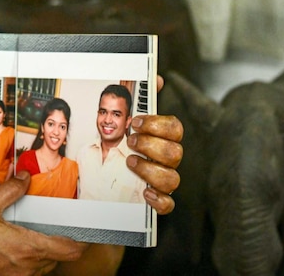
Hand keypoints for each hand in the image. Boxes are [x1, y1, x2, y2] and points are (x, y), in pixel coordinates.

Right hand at [0, 172, 85, 275]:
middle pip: (58, 259)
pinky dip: (30, 260)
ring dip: (44, 252)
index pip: (68, 250)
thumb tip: (25, 178)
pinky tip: (15, 247)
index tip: (84, 231)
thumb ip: (10, 190)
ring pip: (44, 267)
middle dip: (60, 242)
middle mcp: (25, 267)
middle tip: (54, 224)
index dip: (80, 241)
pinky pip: (29, 273)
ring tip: (32, 233)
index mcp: (26, 247)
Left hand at [126, 75, 182, 213]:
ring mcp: (165, 179)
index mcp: (164, 138)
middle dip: (150, 145)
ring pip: (172, 178)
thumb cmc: (125, 144)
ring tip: (130, 162)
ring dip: (149, 169)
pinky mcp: (158, 200)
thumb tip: (158, 78)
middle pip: (175, 152)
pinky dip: (159, 200)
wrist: (108, 175)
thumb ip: (142, 99)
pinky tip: (144, 192)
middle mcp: (168, 159)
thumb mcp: (129, 121)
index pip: (175, 128)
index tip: (136, 121)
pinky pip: (168, 204)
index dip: (157, 124)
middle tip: (130, 141)